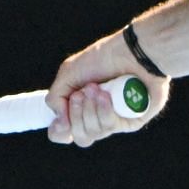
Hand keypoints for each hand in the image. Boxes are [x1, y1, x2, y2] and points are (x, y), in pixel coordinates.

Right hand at [44, 30, 170, 146]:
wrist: (132, 52)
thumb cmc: (103, 58)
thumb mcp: (68, 74)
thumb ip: (55, 99)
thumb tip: (60, 123)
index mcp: (82, 107)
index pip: (66, 133)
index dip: (59, 132)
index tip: (60, 121)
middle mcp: (99, 116)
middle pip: (81, 137)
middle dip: (76, 115)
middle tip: (81, 94)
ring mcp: (116, 120)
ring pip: (94, 133)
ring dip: (90, 110)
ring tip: (97, 88)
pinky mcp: (132, 121)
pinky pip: (110, 127)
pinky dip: (104, 111)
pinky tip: (107, 96)